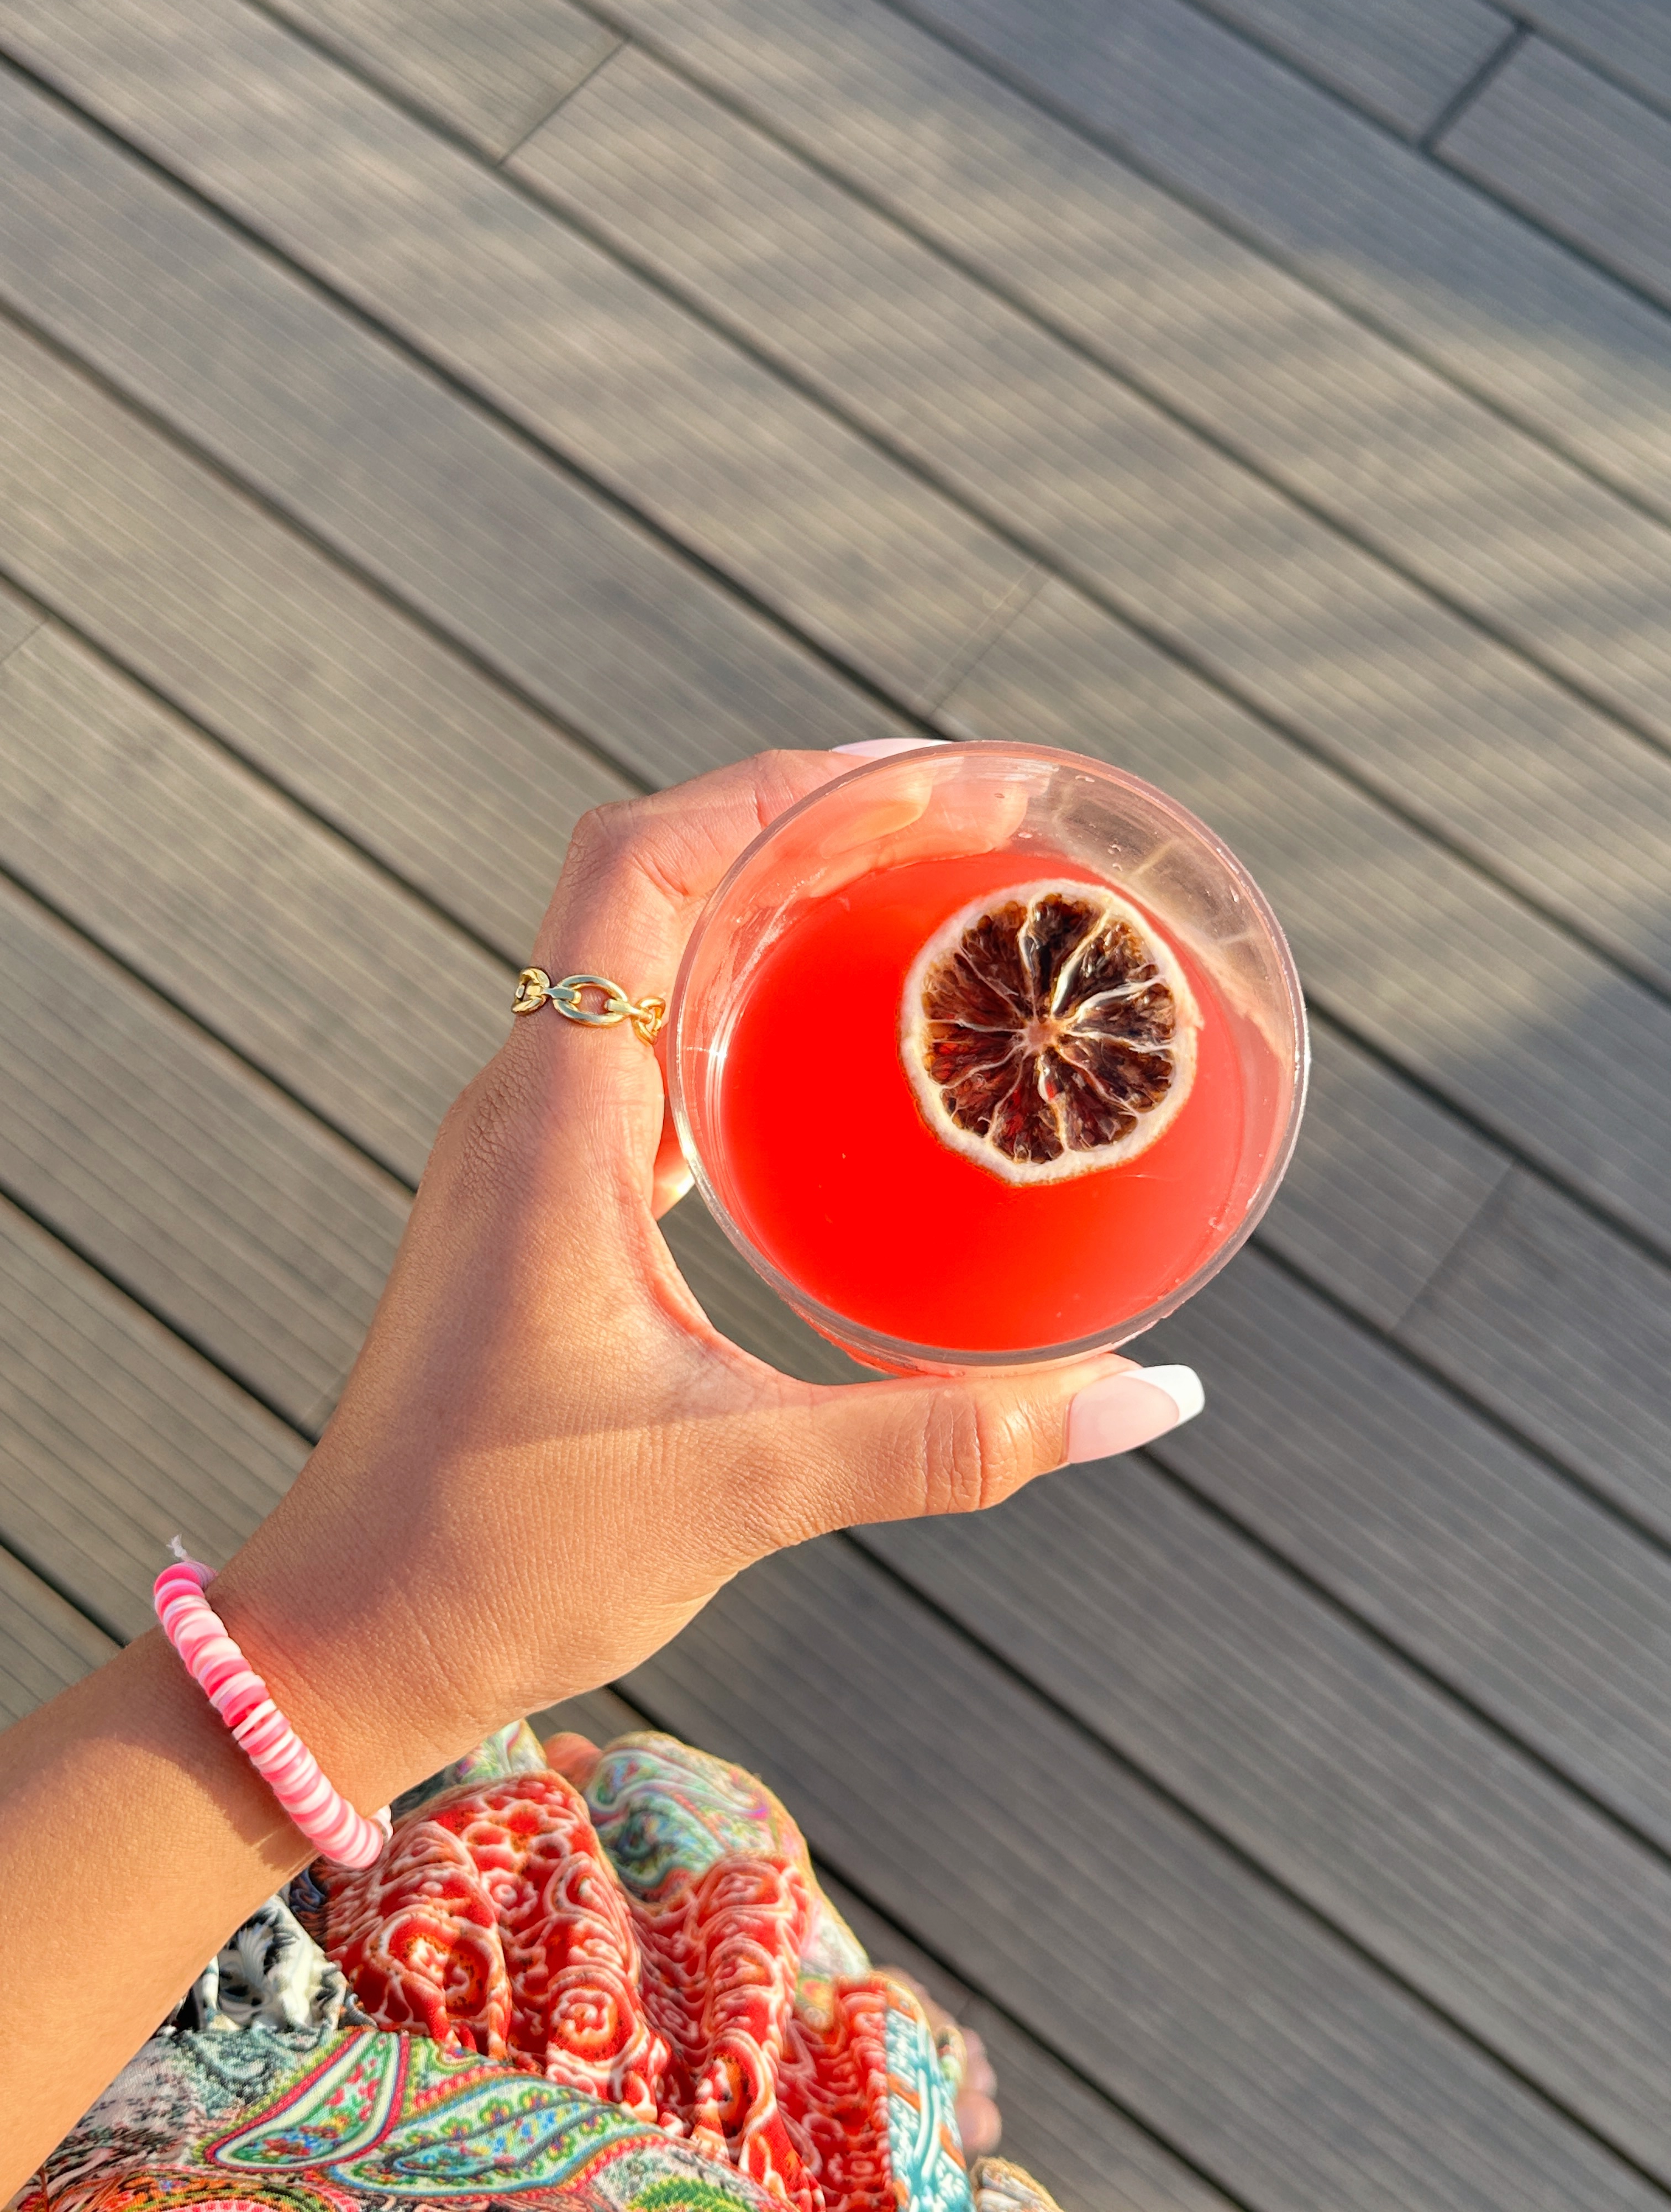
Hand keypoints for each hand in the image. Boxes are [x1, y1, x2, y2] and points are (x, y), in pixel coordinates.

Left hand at [208, 750, 1197, 1808]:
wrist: (348, 1637)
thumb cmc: (502, 1555)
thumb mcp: (746, 1484)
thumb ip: (949, 1441)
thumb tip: (1141, 1399)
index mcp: (552, 1124)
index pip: (633, 871)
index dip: (761, 788)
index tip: (902, 774)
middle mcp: (525, 1109)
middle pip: (640, 887)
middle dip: (783, 828)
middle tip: (939, 828)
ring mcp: (520, 1156)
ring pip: (632, 968)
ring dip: (750, 915)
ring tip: (896, 911)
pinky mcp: (534, 1211)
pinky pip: (633, 1058)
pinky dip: (725, 1018)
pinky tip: (820, 1066)